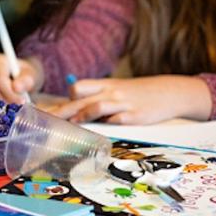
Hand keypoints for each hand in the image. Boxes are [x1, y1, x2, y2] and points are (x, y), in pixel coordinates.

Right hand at [0, 54, 42, 106]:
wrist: (18, 76)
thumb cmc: (23, 73)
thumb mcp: (30, 74)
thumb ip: (26, 80)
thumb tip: (17, 88)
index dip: (10, 93)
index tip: (21, 100)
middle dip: (7, 100)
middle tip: (19, 103)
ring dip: (3, 104)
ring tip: (14, 99)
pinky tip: (6, 99)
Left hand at [51, 75, 211, 123]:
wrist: (169, 92)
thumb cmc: (139, 93)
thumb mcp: (116, 90)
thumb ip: (96, 98)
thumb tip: (74, 110)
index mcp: (104, 86)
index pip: (77, 89)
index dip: (62, 100)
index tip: (45, 113)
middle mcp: (110, 92)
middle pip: (79, 98)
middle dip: (61, 110)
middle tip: (46, 121)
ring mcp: (122, 103)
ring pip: (96, 106)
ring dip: (82, 115)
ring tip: (70, 124)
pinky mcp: (135, 115)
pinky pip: (118, 119)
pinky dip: (107, 123)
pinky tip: (99, 130)